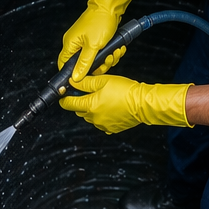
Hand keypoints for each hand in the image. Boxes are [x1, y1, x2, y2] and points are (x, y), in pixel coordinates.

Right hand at [58, 0, 146, 79]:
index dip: (73, 74)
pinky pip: (100, 53)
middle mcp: (75, 44)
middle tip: (108, 61)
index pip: (64, 65)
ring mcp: (85, 42)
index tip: (85, 79)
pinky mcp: (95, 40)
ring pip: (94, 60)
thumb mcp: (93, 46)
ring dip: (107, 59)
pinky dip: (110, 53)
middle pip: (82, 65)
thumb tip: (75, 77)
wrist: (110, 6)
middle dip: (99, 66)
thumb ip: (84, 63)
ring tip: (115, 52)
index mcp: (70, 45)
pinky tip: (117, 49)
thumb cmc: (100, 21)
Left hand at [59, 74, 191, 134]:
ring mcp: (102, 125)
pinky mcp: (111, 128)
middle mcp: (94, 118)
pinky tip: (109, 107)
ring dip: (90, 109)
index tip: (65, 93)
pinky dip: (101, 116)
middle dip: (79, 101)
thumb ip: (85, 82)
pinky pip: (100, 122)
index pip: (68, 104)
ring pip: (89, 117)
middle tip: (88, 91)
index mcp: (90, 105)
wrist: (144, 103)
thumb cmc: (126, 90)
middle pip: (78, 110)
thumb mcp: (103, 80)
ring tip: (102, 98)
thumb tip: (72, 81)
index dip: (64, 97)